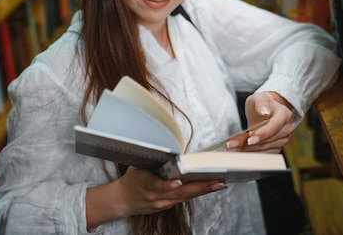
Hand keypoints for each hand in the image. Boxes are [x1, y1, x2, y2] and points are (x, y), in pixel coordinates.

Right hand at [86, 167, 225, 227]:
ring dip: (204, 190)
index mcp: (145, 184)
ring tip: (219, 183)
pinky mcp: (168, 205)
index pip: (157, 185)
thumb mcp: (136, 165)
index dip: (167, 185)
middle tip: (216, 182)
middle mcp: (155, 196)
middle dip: (199, 187)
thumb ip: (150, 156)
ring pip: (186, 197)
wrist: (123, 201)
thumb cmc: (132, 179)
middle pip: (179, 193)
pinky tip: (211, 186)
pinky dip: (199, 192)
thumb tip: (161, 137)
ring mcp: (163, 203)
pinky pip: (186, 198)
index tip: (177, 182)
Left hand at [228, 91, 294, 153]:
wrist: (267, 109)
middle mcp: (286, 129)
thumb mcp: (259, 98)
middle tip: (232, 145)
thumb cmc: (262, 103)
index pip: (273, 127)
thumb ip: (261, 103)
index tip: (249, 139)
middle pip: (267, 140)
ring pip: (264, 149)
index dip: (262, 134)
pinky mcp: (276, 148)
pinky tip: (240, 151)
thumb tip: (265, 112)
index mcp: (284, 115)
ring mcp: (283, 140)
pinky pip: (264, 154)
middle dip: (248, 144)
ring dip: (247, 151)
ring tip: (232, 148)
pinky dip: (251, 154)